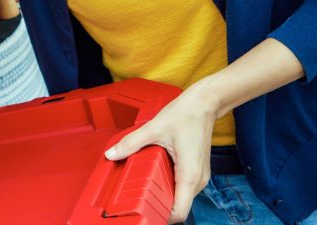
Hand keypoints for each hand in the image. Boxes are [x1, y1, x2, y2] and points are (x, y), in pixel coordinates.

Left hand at [104, 81, 219, 223]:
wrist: (205, 103)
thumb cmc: (186, 114)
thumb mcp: (154, 128)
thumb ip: (131, 143)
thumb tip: (112, 154)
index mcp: (189, 175)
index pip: (179, 212)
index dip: (162, 217)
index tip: (144, 212)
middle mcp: (197, 180)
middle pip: (178, 206)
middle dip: (158, 203)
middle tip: (137, 195)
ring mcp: (199, 176)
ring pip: (181, 196)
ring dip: (164, 193)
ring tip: (145, 182)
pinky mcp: (197, 170)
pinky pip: (183, 186)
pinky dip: (170, 184)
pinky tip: (157, 172)